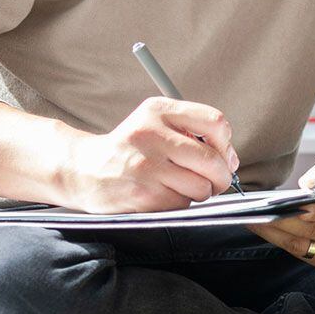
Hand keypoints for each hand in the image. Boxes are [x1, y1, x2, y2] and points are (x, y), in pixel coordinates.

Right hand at [58, 97, 238, 212]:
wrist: (84, 170)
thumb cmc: (130, 149)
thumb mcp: (155, 124)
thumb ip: (193, 133)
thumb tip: (231, 160)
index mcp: (158, 110)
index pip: (215, 122)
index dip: (226, 144)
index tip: (221, 154)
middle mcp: (151, 134)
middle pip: (213, 160)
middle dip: (221, 176)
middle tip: (215, 181)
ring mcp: (146, 165)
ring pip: (201, 186)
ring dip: (200, 192)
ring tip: (181, 185)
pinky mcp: (143, 193)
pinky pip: (183, 203)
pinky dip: (181, 203)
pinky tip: (164, 194)